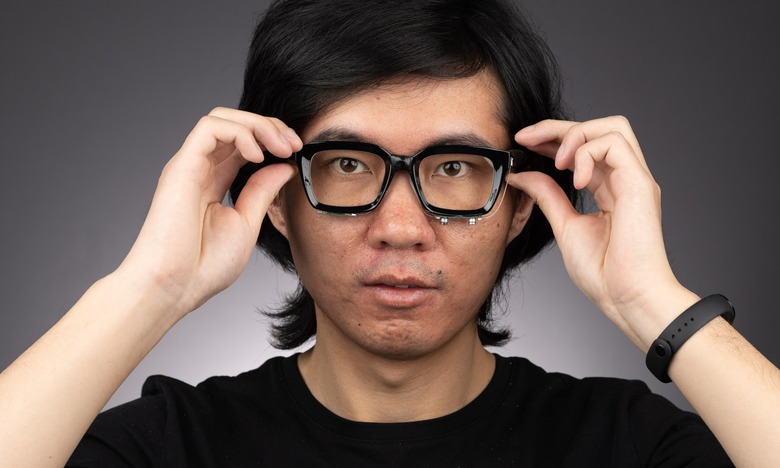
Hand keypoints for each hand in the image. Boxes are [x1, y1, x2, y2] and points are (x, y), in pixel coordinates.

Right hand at [117, 107, 299, 318]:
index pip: (243, 143)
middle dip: (270, 126)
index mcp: (214, 181)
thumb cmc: (203, 266)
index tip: (297, 152)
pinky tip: (258, 155)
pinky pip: (209, 128)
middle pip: (234, 124)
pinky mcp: (181, 166)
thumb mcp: (246, 223)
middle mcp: (200, 168)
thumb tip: (284, 166)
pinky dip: (239, 133)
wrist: (173, 287)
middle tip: (294, 144)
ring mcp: (189, 165)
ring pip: (221, 118)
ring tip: (281, 146)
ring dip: (258, 125)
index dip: (271, 139)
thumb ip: (262, 191)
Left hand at [509, 117, 694, 347]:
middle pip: (599, 128)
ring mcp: (635, 179)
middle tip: (527, 138)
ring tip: (555, 162)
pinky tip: (574, 179)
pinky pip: (614, 145)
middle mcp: (626, 179)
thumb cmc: (605, 273)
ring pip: (612, 127)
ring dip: (575, 136)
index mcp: (611, 189)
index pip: (584, 147)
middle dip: (559, 127)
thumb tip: (523, 175)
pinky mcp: (640, 184)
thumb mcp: (565, 226)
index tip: (524, 142)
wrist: (627, 298)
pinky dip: (587, 154)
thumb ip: (547, 196)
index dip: (554, 138)